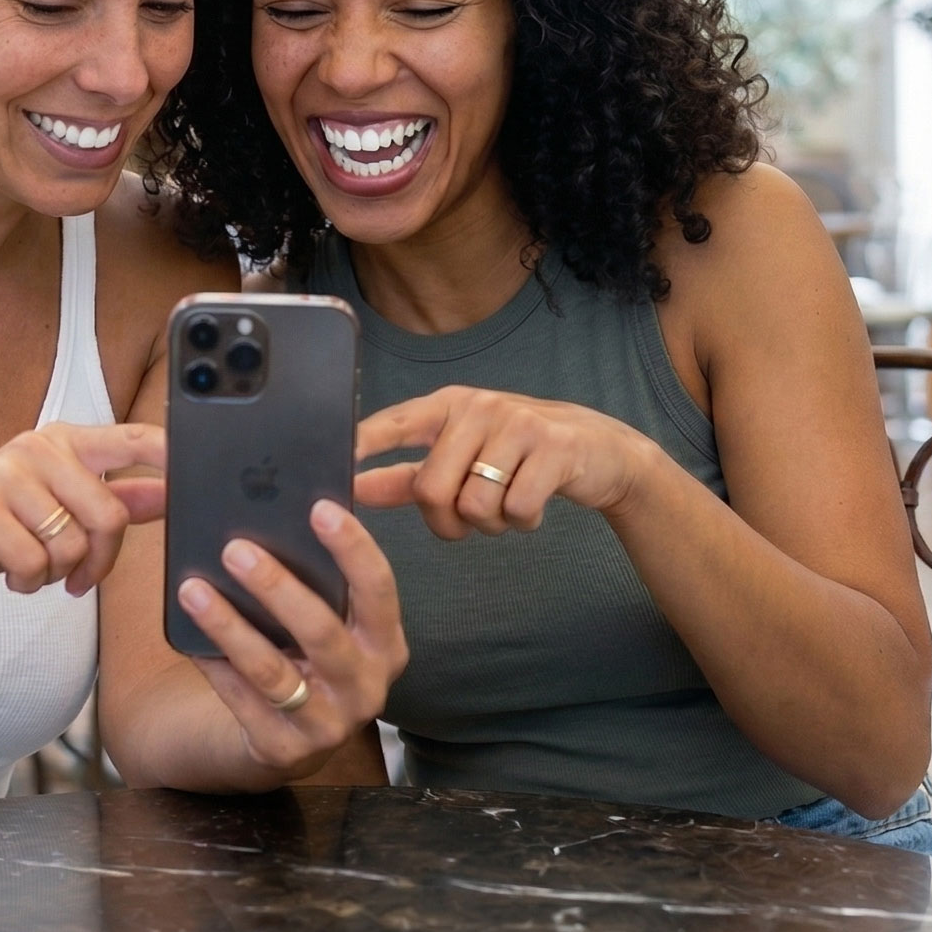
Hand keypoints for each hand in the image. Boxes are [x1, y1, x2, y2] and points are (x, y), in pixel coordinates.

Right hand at [0, 422, 166, 602]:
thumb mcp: (57, 508)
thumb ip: (115, 499)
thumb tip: (171, 494)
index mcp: (64, 442)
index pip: (135, 440)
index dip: (172, 456)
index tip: (202, 475)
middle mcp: (37, 447)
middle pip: (110, 515)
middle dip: (99, 562)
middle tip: (76, 577)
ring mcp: (5, 473)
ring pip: (71, 545)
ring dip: (54, 574)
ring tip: (29, 566)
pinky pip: (33, 562)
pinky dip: (26, 582)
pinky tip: (7, 574)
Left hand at [176, 500, 406, 781]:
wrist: (294, 741)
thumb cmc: (309, 659)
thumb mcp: (331, 624)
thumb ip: (321, 582)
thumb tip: (276, 511)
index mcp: (386, 644)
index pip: (379, 588)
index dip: (353, 547)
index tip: (319, 507)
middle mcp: (366, 687)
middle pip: (322, 631)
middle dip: (277, 587)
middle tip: (235, 549)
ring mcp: (328, 724)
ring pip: (273, 671)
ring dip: (229, 626)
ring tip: (192, 589)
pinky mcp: (285, 750)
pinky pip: (242, 702)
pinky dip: (215, 667)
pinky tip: (188, 640)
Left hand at [354, 386, 658, 540]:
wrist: (600, 450)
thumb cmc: (518, 454)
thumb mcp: (462, 457)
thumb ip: (406, 475)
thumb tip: (354, 487)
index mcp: (448, 406)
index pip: (394, 424)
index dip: (361, 446)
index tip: (331, 468)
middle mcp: (478, 407)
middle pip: (432, 488)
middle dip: (447, 522)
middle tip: (468, 521)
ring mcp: (517, 424)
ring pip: (474, 505)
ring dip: (489, 525)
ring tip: (507, 507)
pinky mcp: (553, 448)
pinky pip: (516, 510)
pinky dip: (522, 523)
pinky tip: (534, 505)